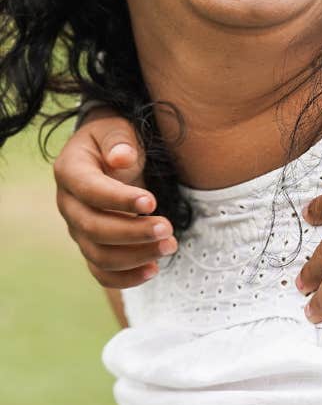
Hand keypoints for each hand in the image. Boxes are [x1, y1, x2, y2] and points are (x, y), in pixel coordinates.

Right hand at [54, 109, 175, 287]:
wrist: (109, 151)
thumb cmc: (115, 138)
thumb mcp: (116, 128)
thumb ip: (118, 140)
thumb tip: (121, 158)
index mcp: (70, 171)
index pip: (90, 191)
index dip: (119, 200)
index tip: (152, 202)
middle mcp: (68, 204)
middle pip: (93, 228)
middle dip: (133, 233)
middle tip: (168, 229)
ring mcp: (78, 228)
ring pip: (99, 254)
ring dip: (135, 256)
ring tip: (170, 246)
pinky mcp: (92, 245)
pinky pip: (102, 270)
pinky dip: (126, 277)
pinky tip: (153, 270)